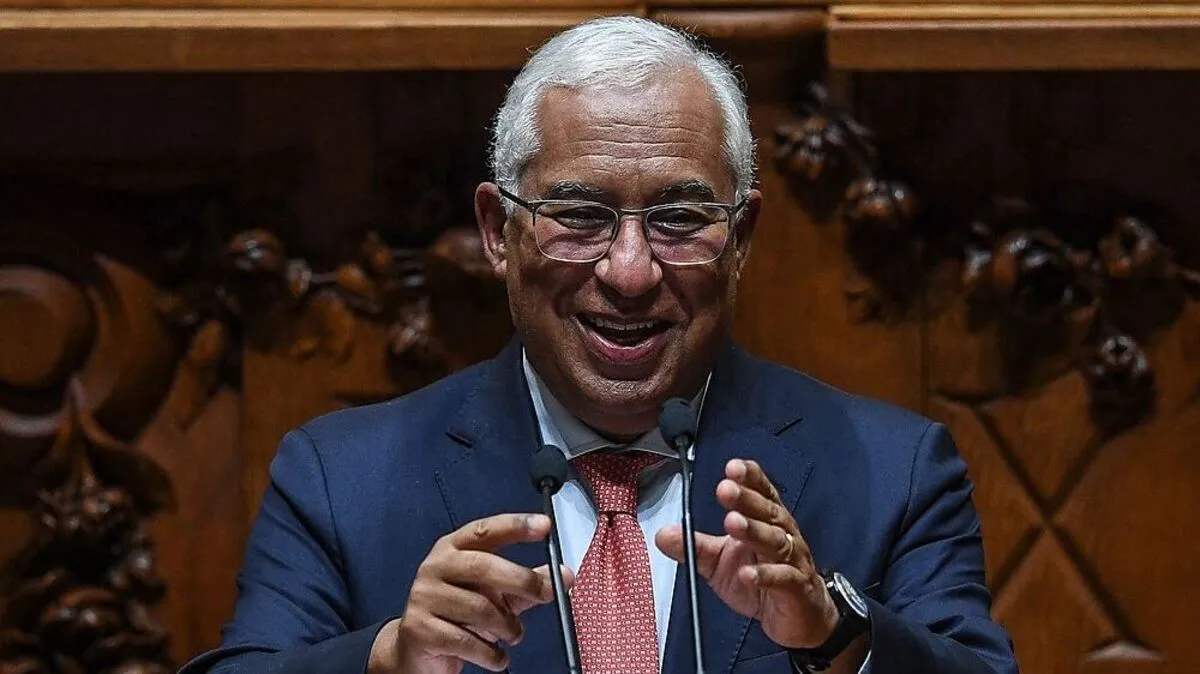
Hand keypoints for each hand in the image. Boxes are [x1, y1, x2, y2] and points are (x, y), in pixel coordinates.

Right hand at [369, 513, 574, 673]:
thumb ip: (527, 582)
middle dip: (521, 580)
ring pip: (479, 608)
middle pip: (483, 566)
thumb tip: (564, 575)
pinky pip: (466, 641)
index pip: (486, 530)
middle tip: (546, 594)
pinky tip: (497, 656)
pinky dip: (491, 653)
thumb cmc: (460, 613)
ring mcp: (424, 597)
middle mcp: (435, 567)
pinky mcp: (420, 629)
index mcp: (453, 549)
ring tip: (514, 634)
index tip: (544, 526)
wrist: (418, 648)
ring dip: (507, 626)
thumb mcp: (495, 593)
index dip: (515, 525)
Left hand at [656, 459, 837, 649]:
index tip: (732, 467)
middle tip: (725, 489)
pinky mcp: (797, 589)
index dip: (751, 478)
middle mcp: (784, 535)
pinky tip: (747, 573)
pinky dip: (765, 575)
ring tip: (732, 523)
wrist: (798, 616)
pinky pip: (782, 579)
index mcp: (767, 522)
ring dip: (753, 531)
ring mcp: (793, 561)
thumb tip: (663, 533)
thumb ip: (695, 545)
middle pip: (767, 512)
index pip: (762, 493)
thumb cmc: (761, 582)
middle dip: (746, 498)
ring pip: (776, 541)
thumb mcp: (719, 562)